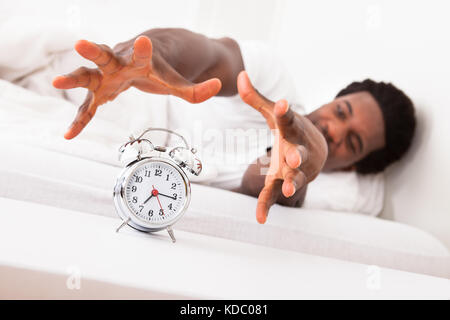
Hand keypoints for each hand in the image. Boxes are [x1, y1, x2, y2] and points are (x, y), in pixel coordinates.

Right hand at [53, 36, 221, 138]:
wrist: (142, 57)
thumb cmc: (160, 67)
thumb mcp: (178, 81)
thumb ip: (196, 89)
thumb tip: (218, 86)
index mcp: (142, 58)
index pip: (144, 52)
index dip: (144, 48)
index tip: (146, 40)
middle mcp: (120, 62)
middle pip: (105, 55)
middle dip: (94, 51)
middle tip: (82, 43)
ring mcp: (106, 76)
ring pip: (88, 75)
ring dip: (73, 78)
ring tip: (57, 81)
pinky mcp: (101, 91)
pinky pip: (88, 107)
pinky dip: (80, 120)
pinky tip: (68, 135)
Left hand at [237, 71, 327, 223]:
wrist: (318, 150)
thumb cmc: (291, 130)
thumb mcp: (274, 114)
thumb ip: (255, 98)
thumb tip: (239, 74)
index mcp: (294, 130)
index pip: (290, 121)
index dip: (286, 113)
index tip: (284, 104)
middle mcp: (298, 151)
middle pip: (299, 153)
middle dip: (297, 154)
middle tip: (295, 155)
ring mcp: (293, 169)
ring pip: (294, 178)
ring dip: (292, 184)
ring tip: (287, 191)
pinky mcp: (283, 182)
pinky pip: (274, 195)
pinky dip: (267, 206)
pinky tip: (260, 219)